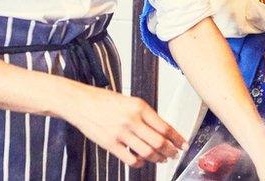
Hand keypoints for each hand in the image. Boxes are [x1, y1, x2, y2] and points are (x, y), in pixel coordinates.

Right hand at [61, 84, 185, 167]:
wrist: (81, 102)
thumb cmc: (104, 100)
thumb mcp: (130, 101)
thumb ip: (146, 115)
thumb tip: (162, 130)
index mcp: (140, 107)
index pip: (165, 126)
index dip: (177, 138)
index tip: (183, 143)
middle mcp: (132, 120)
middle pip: (159, 142)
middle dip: (170, 150)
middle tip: (175, 153)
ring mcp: (121, 133)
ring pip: (147, 152)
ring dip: (157, 158)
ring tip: (162, 159)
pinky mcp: (110, 144)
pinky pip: (130, 159)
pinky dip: (139, 163)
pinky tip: (142, 162)